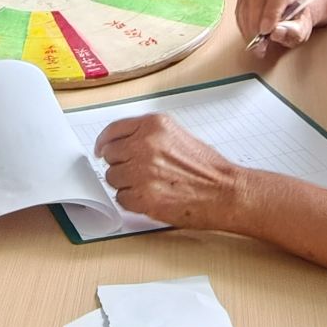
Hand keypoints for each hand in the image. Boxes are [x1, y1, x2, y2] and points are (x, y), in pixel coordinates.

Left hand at [95, 114, 242, 228]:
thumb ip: (148, 136)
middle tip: (138, 172)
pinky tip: (151, 197)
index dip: (104, 142)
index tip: (101, 150)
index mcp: (153, 125)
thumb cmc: (207, 167)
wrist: (225, 191)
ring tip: (150, 185)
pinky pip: (122, 199)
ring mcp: (142, 172)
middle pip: (110, 156)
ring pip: (113, 178)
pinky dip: (132, 201)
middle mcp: (145, 145)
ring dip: (126, 184)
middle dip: (121, 165)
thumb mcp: (176, 136)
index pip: (113, 131)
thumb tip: (121, 144)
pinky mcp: (144, 197)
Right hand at [235, 0, 315, 50]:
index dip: (271, 13)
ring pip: (246, 0)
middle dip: (255, 22)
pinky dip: (242, 24)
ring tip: (254, 43)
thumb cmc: (297, 17)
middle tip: (258, 42)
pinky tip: (249, 35)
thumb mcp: (303, 29)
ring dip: (247, 25)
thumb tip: (277, 32)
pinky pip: (239, 7)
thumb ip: (294, 31)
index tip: (266, 31)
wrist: (292, 10)